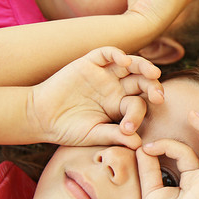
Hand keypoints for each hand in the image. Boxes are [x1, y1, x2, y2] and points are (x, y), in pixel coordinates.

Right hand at [29, 47, 162, 148]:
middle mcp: (116, 87)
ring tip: (153, 74)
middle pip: (142, 81)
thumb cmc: (68, 129)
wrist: (40, 117)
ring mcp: (104, 74)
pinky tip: (124, 61)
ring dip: (144, 66)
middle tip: (159, 96)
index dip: (137, 116)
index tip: (128, 129)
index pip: (138, 105)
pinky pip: (107, 53)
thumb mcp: (94, 134)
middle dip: (153, 87)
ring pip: (131, 64)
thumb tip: (138, 144)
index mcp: (120, 105)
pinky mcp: (89, 63)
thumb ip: (115, 136)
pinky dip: (117, 54)